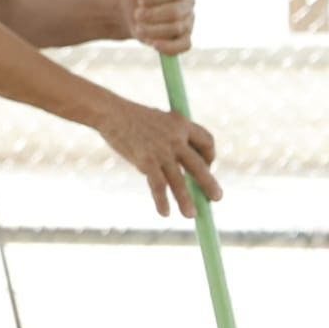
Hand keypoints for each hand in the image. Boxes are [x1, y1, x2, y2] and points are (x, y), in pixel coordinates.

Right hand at [97, 98, 221, 217]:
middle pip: (199, 164)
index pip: (206, 141)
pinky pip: (158, 185)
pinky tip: (164, 212)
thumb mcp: (158, 121)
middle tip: (217, 198)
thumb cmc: (131, 117)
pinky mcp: (146, 160)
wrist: (111, 112)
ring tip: (191, 215)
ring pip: (179, 179)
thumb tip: (174, 165)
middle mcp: (176, 138)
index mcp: (181, 124)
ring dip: (186, 199)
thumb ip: (170, 138)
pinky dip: (162, 200)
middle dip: (208, 183)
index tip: (207, 167)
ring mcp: (162, 150)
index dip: (210, 156)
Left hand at [120, 0, 194, 54]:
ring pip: (176, 28)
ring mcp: (189, 21)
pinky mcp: (185, 38)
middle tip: (136, 15)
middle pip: (176, 11)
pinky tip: (154, 44)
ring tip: (138, 28)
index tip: (139, 0)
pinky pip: (184, 45)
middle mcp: (188, 2)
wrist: (133, 14)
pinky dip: (169, 47)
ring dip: (153, 30)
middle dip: (152, 15)